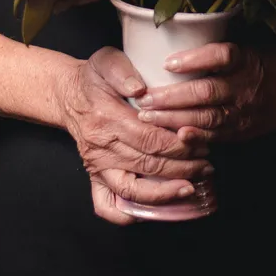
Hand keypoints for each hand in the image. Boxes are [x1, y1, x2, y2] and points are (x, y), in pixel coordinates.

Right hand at [61, 46, 213, 224]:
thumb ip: (122, 70)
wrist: (69, 94)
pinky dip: (128, 214)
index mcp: (107, 118)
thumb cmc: (95, 78)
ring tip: (190, 188)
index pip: (149, 139)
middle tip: (206, 165)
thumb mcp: (107, 61)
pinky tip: (154, 209)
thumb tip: (139, 89)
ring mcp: (96, 166)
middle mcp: (101, 147)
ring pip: (132, 190)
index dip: (178, 145)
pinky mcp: (94, 177)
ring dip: (164, 193)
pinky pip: (106, 205)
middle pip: (147, 165)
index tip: (199, 142)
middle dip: (182, 168)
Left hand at [135, 42, 275, 143]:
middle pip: (206, 92)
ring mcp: (243, 111)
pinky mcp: (242, 131)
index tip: (168, 62)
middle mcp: (244, 86)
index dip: (194, 59)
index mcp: (245, 60)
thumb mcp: (246, 45)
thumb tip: (175, 37)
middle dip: (171, 97)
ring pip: (206, 117)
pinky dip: (196, 137)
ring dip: (174, 118)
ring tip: (148, 116)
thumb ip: (216, 47)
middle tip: (144, 98)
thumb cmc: (264, 61)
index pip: (221, 56)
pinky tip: (176, 136)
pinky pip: (216, 136)